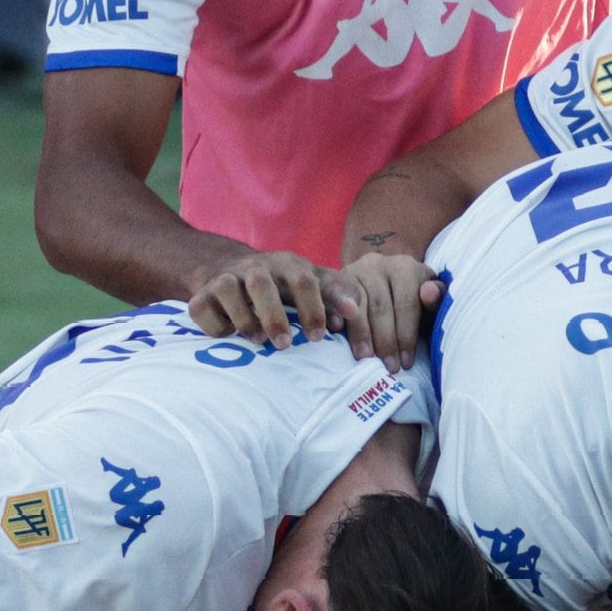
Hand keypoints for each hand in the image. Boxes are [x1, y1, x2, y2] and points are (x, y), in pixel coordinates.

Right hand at [187, 246, 436, 358]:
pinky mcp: (199, 295)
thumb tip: (412, 297)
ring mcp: (225, 279)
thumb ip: (347, 294)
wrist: (222, 271)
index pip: (308, 278)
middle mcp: (257, 267)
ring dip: (247, 319)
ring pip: (229, 291)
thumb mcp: (315, 287)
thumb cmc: (284, 289)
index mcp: (290, 265)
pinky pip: (203, 308)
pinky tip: (228, 337)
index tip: (329, 334)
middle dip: (278, 314)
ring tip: (264, 343)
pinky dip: (215, 323)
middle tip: (290, 345)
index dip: (319, 303)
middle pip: (264, 282)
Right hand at [324, 251, 442, 364]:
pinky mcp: (333, 278)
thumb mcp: (428, 302)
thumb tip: (430, 293)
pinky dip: (334, 312)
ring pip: (357, 304)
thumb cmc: (411, 301)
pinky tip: (336, 329)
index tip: (406, 363)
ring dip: (360, 333)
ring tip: (365, 357)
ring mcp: (354, 270)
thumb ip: (437, 298)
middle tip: (388, 367)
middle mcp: (378, 264)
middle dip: (385, 340)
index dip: (407, 335)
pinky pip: (332, 296)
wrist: (382, 283)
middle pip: (381, 306)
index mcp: (406, 267)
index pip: (406, 304)